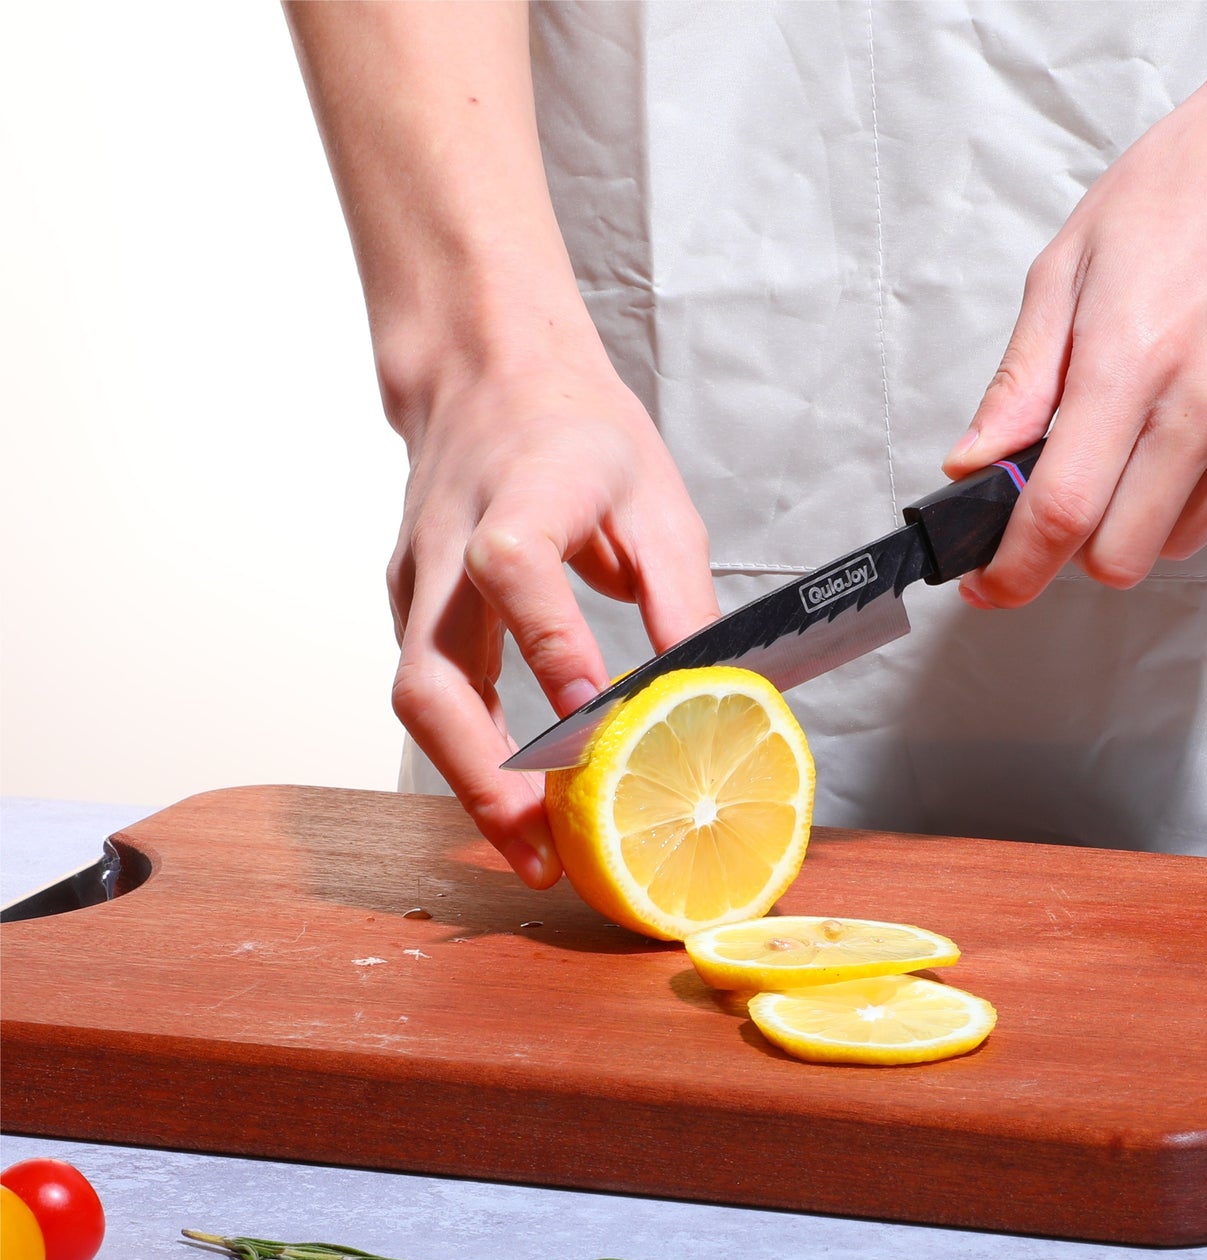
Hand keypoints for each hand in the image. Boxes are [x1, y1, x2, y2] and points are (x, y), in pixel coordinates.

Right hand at [388, 358, 718, 886]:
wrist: (485, 374)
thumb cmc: (576, 430)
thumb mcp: (655, 496)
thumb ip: (682, 597)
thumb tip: (710, 698)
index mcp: (521, 491)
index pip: (513, 567)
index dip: (548, 647)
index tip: (593, 718)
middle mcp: (448, 543)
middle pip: (431, 672)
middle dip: (483, 773)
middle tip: (544, 845)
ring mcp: (415, 580)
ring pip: (417, 699)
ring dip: (469, 784)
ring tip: (533, 850)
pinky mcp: (409, 608)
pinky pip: (428, 694)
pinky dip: (467, 755)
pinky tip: (515, 799)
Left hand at [943, 0, 1206, 606]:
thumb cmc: (1186, 189)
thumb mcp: (1065, 271)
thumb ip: (1018, 385)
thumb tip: (972, 464)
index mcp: (1129, 361)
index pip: (1061, 514)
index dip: (1013, 571)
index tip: (988, 584)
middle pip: (1121, 555)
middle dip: (1073, 550)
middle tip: (1060, 501)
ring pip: (1179, 542)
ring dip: (1137, 519)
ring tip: (1133, 441)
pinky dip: (1195, 493)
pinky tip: (1188, 427)